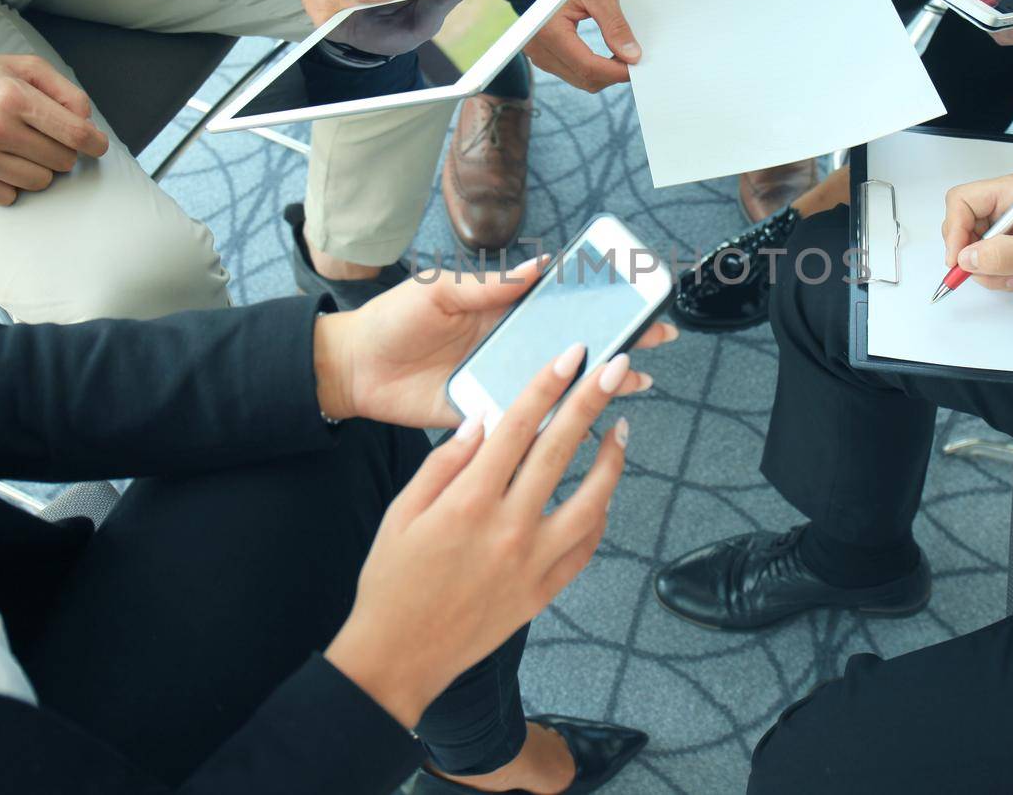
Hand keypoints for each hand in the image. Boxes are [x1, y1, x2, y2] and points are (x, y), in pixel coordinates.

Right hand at [0, 30, 108, 204]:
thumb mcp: (20, 67)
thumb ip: (64, 90)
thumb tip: (88, 123)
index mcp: (13, 96)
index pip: (77, 134)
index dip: (95, 143)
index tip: (95, 146)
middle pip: (62, 162)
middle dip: (59, 151)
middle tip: (38, 138)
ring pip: (38, 183)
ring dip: (35, 169)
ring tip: (13, 149)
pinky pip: (7, 197)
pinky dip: (7, 184)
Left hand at [313, 254, 678, 427]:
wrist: (353, 369)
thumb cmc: (392, 321)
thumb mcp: (439, 291)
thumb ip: (487, 284)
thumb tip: (538, 266)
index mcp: (503, 313)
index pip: (561, 305)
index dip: (599, 302)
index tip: (636, 296)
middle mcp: (511, 348)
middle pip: (574, 346)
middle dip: (617, 340)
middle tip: (657, 338)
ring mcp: (503, 383)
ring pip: (562, 386)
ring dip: (599, 384)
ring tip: (637, 380)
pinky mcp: (488, 416)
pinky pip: (529, 421)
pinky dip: (560, 422)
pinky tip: (591, 422)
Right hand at [325, 347, 631, 725]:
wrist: (399, 655)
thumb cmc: (392, 581)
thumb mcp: (402, 512)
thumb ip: (443, 464)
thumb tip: (482, 422)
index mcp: (468, 501)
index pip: (517, 426)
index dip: (546, 385)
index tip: (569, 356)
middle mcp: (507, 528)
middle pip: (560, 451)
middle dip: (591, 402)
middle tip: (614, 368)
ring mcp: (532, 562)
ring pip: (591, 502)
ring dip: (611, 462)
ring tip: (620, 430)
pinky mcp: (543, 592)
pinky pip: (585, 548)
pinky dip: (599, 517)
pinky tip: (603, 495)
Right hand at [487, 0, 640, 92]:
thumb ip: (615, 26)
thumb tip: (631, 54)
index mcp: (550, 32)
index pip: (589, 68)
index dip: (617, 72)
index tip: (637, 66)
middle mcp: (538, 47)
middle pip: (584, 79)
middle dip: (612, 74)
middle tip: (633, 58)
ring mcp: (537, 53)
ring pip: (578, 79)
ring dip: (602, 73)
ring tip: (620, 54)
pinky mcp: (541, 53)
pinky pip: (570, 71)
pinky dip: (590, 68)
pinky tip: (604, 55)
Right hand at [941, 174, 1012, 292]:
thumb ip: (1003, 254)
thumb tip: (966, 259)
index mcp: (1010, 192)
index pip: (961, 201)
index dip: (954, 230)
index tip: (959, 260)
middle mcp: (1005, 205)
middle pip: (962, 227)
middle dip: (974, 255)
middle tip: (994, 272)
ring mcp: (1009, 225)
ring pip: (973, 249)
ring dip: (989, 270)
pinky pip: (988, 260)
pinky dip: (999, 274)